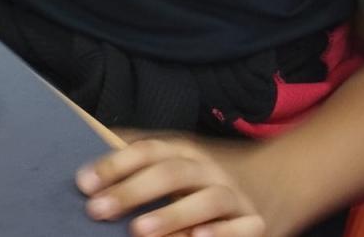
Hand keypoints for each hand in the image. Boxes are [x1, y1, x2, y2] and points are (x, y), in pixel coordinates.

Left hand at [77, 138, 265, 236]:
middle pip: (169, 173)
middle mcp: (208, 168)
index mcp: (184, 150)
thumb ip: (139, 151)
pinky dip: (221, 234)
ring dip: (171, 215)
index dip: (113, 165)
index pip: (146, 150)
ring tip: (138, 231)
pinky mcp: (256, 221)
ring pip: (204, 201)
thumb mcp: (176, 155)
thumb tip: (90, 137)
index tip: (83, 183)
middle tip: (96, 210)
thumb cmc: (207, 173)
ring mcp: (234, 194)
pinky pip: (242, 228)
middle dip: (131, 191)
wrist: (280, 178)